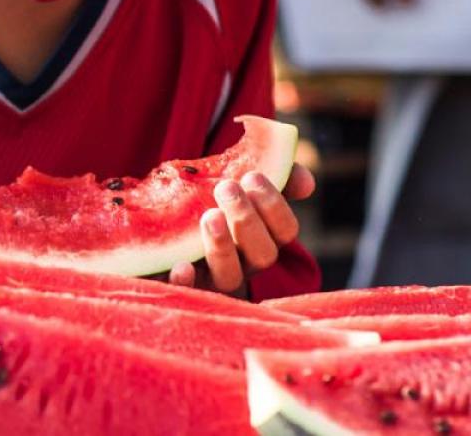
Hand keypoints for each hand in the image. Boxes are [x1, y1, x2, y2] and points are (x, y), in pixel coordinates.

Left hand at [169, 165, 316, 295]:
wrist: (164, 224)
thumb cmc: (211, 199)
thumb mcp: (239, 184)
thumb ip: (275, 177)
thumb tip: (307, 182)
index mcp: (264, 237)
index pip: (285, 231)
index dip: (274, 206)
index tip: (253, 175)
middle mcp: (245, 263)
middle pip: (262, 255)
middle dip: (248, 220)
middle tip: (226, 187)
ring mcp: (215, 279)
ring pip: (231, 277)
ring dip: (223, 248)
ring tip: (209, 216)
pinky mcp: (186, 287)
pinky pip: (189, 293)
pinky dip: (187, 282)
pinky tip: (181, 265)